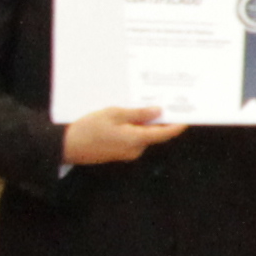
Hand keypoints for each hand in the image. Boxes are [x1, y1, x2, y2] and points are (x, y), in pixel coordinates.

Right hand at [58, 105, 179, 166]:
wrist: (67, 146)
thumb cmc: (88, 129)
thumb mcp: (114, 114)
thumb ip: (139, 113)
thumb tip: (159, 112)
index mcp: (136, 140)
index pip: (165, 133)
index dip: (178, 125)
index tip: (188, 115)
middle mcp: (135, 149)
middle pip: (155, 134)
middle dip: (161, 120)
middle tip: (166, 103)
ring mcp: (127, 153)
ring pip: (143, 135)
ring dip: (145, 123)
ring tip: (145, 105)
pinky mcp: (118, 152)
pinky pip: (132, 138)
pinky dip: (134, 128)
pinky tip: (128, 116)